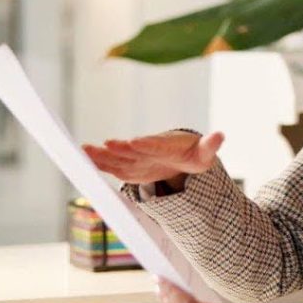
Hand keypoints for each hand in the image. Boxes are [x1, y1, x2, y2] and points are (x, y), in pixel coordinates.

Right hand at [83, 130, 223, 187]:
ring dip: (102, 154)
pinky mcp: (129, 167)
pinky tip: (82, 159)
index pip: (157, 144)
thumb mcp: (205, 154)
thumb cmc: (194, 154)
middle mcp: (148, 148)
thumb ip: (210, 145)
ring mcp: (137, 158)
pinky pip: (112, 165)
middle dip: (120, 147)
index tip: (135, 141)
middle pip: (133, 149)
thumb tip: (220, 135)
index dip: (147, 143)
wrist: (181, 157)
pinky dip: (99, 163)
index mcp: (167, 144)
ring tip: (83, 150)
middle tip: (106, 144)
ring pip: (118, 156)